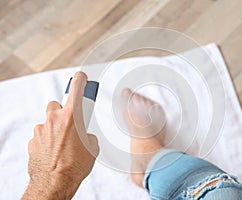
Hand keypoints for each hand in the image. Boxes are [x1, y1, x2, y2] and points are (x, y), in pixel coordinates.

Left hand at [22, 72, 99, 199]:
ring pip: (49, 121)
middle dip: (64, 112)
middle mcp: (55, 118)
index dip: (80, 79)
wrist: (55, 183)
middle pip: (57, 105)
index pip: (76, 87)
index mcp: (72, 116)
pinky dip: (48, 140)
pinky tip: (55, 152)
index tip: (81, 78)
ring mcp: (41, 129)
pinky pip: (42, 135)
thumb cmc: (75, 166)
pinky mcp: (33, 140)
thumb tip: (84, 135)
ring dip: (56, 128)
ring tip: (64, 144)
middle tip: (72, 125)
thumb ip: (88, 134)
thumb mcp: (92, 146)